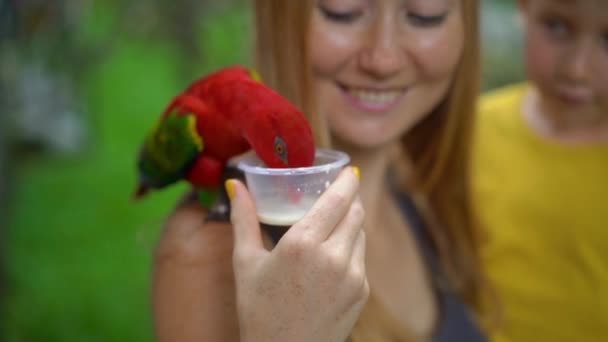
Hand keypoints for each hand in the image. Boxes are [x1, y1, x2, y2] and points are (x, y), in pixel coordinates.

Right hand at [227, 167, 368, 341]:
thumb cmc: (258, 310)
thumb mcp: (245, 263)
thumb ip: (243, 219)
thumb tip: (235, 183)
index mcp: (303, 244)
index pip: (339, 199)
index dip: (348, 180)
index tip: (348, 170)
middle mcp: (334, 256)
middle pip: (355, 212)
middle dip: (349, 199)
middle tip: (336, 194)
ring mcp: (353, 276)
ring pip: (360, 234)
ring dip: (349, 224)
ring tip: (330, 226)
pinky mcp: (362, 292)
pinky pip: (361, 258)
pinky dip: (351, 249)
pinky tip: (331, 258)